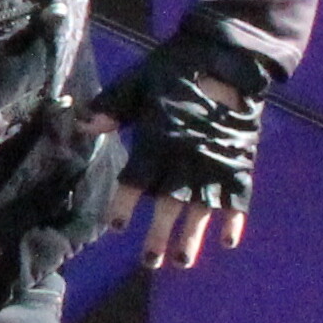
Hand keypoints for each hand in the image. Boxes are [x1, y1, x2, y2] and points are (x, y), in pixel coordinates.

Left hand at [103, 23, 264, 274]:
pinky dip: (235, 221)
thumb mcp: (137, 84)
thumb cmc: (176, 70)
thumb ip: (111, 107)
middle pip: (169, 205)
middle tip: (149, 262)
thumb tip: (82, 123)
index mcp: (157, 142)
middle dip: (158, 235)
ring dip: (193, 237)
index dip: (125, 205)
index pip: (136, 182)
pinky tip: (228, 243)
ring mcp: (215, 164)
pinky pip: (239, 198)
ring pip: (203, 210)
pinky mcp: (240, 162)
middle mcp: (185, 159)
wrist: (228, 59)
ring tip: (182, 261)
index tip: (115, 227)